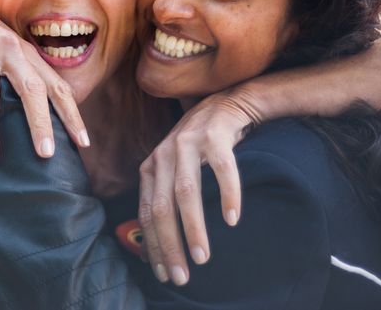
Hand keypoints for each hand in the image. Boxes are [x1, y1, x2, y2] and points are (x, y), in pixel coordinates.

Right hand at [0, 0, 88, 162]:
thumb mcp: (12, 52)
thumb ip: (27, 78)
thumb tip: (46, 122)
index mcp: (26, 54)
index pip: (56, 86)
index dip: (72, 114)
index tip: (83, 143)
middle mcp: (8, 49)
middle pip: (30, 88)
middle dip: (39, 122)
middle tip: (45, 154)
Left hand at [138, 88, 259, 285]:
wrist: (226, 105)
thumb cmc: (199, 147)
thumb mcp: (173, 169)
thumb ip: (163, 197)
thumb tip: (155, 246)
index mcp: (151, 166)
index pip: (148, 212)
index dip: (154, 245)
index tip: (164, 274)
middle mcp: (165, 154)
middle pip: (163, 206)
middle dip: (170, 244)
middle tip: (182, 276)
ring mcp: (189, 142)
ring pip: (187, 191)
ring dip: (194, 227)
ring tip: (202, 256)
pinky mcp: (215, 135)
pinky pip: (222, 169)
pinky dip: (227, 195)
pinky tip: (232, 218)